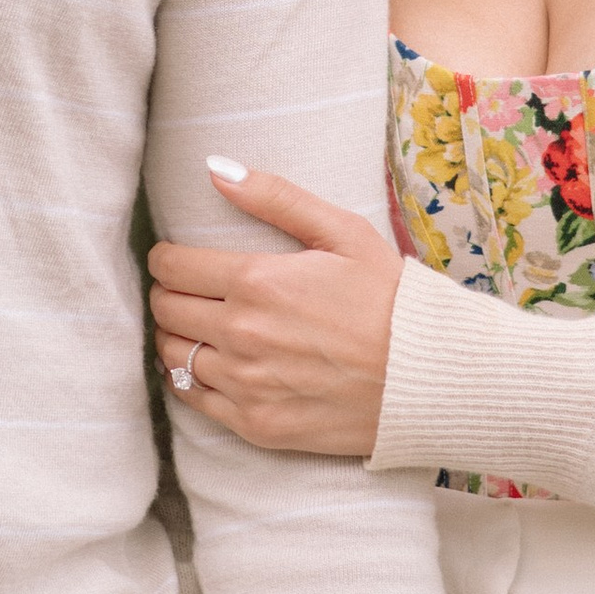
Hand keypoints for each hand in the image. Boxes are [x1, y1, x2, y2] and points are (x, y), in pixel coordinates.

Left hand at [150, 160, 405, 459]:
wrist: (428, 379)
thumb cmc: (390, 300)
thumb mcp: (343, 233)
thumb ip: (275, 197)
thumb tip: (215, 169)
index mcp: (257, 282)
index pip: (171, 266)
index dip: (167, 258)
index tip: (178, 258)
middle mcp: (242, 335)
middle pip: (165, 309)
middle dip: (169, 292)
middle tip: (188, 289)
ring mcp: (247, 385)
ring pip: (172, 354)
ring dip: (175, 335)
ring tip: (199, 325)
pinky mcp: (256, 424)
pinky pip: (193, 399)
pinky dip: (189, 379)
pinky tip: (209, 365)